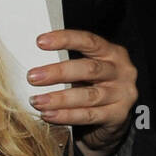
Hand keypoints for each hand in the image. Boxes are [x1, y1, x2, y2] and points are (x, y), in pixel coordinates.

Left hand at [28, 29, 139, 155]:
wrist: (118, 115)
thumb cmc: (97, 86)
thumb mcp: (89, 69)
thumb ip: (71, 63)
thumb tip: (36, 65)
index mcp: (113, 53)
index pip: (90, 41)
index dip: (65, 39)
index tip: (41, 42)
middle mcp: (122, 71)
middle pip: (89, 69)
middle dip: (58, 72)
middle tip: (33, 77)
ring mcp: (122, 94)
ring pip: (88, 95)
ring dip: (59, 98)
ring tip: (37, 101)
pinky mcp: (118, 115)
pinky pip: (89, 115)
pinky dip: (66, 115)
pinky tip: (49, 114)